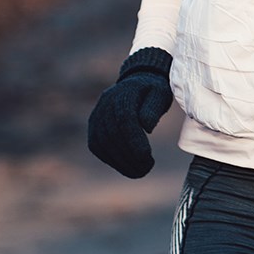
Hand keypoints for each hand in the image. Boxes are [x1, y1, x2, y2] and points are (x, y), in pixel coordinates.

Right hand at [87, 47, 172, 178]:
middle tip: (146, 168)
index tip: (148, 157)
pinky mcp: (93, 126)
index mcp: (124, 93)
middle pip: (113, 134)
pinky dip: (111, 159)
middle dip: (129, 156)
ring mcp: (96, 115)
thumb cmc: (153, 91)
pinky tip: (127, 166)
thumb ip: (153, 108)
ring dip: (120, 162)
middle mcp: (105, 103)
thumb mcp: (160, 94)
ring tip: (139, 171)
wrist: (137, 82)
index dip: (134, 141)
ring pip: (102, 144)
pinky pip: (97, 146)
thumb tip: (146, 127)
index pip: (125, 120)